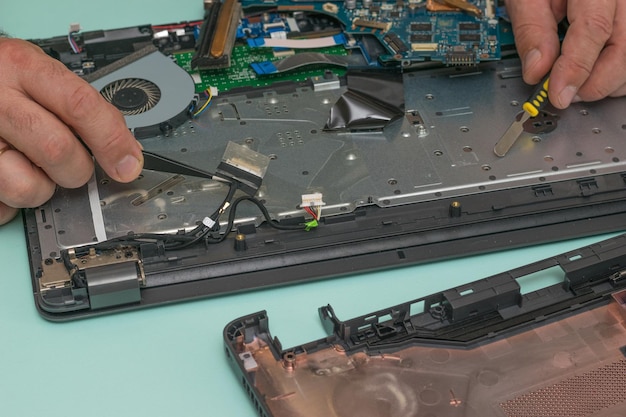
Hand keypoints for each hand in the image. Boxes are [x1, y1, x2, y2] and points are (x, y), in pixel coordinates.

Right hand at [0, 38, 143, 224]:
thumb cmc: (3, 78)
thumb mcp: (39, 72)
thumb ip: (80, 105)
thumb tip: (125, 149)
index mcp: (23, 68)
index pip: (80, 106)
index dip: (112, 140)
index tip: (129, 164)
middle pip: (58, 150)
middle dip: (79, 168)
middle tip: (74, 164)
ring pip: (27, 186)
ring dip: (42, 188)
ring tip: (31, 166)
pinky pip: (3, 205)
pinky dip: (12, 201)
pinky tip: (9, 175)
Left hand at [505, 0, 625, 108]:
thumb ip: (532, 28)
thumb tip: (536, 70)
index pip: (594, 29)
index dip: (575, 68)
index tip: (558, 94)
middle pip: (625, 47)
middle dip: (594, 82)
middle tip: (563, 94)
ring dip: (607, 81)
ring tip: (576, 85)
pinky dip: (616, 73)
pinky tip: (594, 77)